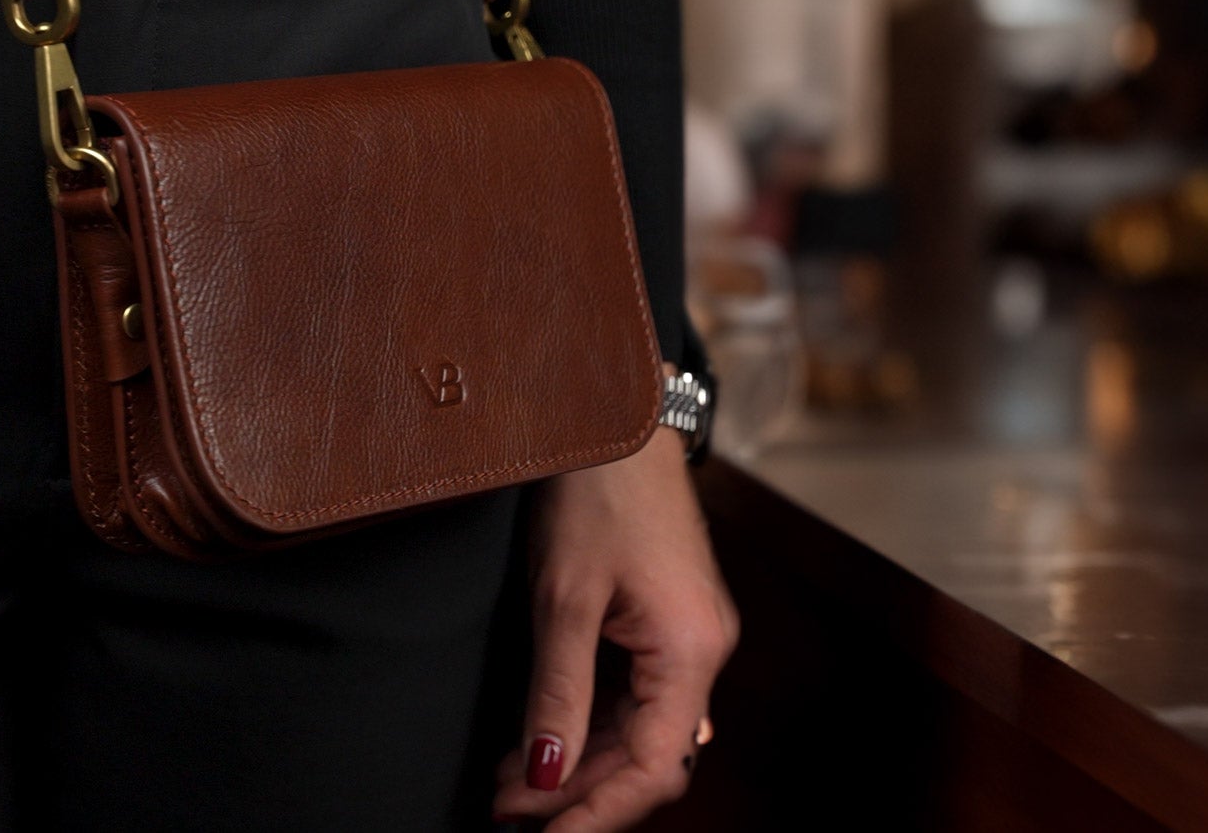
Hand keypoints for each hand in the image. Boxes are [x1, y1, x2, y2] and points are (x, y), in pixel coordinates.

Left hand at [492, 429, 740, 830]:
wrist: (616, 414)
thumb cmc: (596, 491)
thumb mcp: (564, 597)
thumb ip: (557, 693)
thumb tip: (543, 775)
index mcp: (692, 651)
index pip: (651, 767)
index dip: (594, 812)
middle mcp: (703, 652)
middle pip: (647, 757)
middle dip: (577, 793)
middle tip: (504, 810)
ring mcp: (688, 637)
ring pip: (638, 731)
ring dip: (577, 762)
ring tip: (508, 782)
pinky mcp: (666, 621)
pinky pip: (634, 696)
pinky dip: (587, 724)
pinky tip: (538, 737)